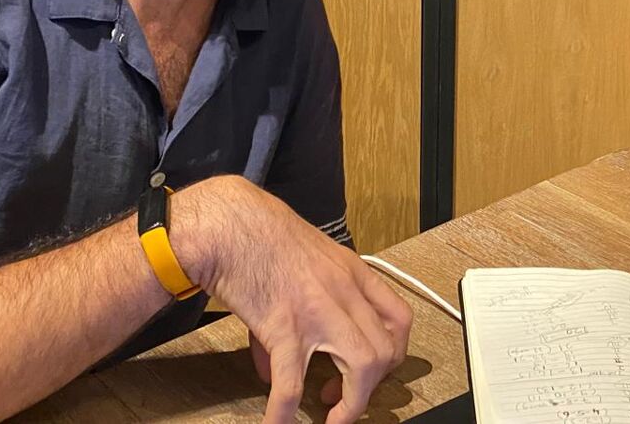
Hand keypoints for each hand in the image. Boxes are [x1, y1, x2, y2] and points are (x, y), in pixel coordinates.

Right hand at [173, 177, 411, 423]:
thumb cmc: (264, 238)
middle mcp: (343, 292)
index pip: (399, 318)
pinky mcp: (283, 326)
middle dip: (372, 387)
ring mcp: (317, 310)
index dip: (394, 353)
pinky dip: (285, 413)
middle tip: (345, 399)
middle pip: (385, 350)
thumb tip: (274, 372)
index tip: (374, 372)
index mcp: (352, 273)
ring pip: (362, 365)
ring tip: (332, 419)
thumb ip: (301, 315)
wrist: (231, 224)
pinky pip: (291, 383)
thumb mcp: (303, 265)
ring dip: (351, 403)